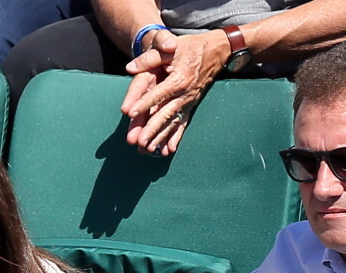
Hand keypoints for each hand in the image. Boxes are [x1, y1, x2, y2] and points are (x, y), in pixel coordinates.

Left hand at [121, 28, 229, 155]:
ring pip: (172, 123)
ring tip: (148, 150)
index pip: (158, 94)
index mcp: (178, 79)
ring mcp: (189, 103)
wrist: (216, 52)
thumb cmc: (190, 48)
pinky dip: (175, 138)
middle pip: (165, 114)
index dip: (144, 103)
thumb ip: (149, 58)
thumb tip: (130, 68)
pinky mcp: (191, 107)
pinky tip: (168, 150)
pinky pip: (182, 125)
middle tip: (139, 142)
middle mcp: (185, 95)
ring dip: (160, 138)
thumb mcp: (169, 48)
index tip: (130, 113)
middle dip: (152, 129)